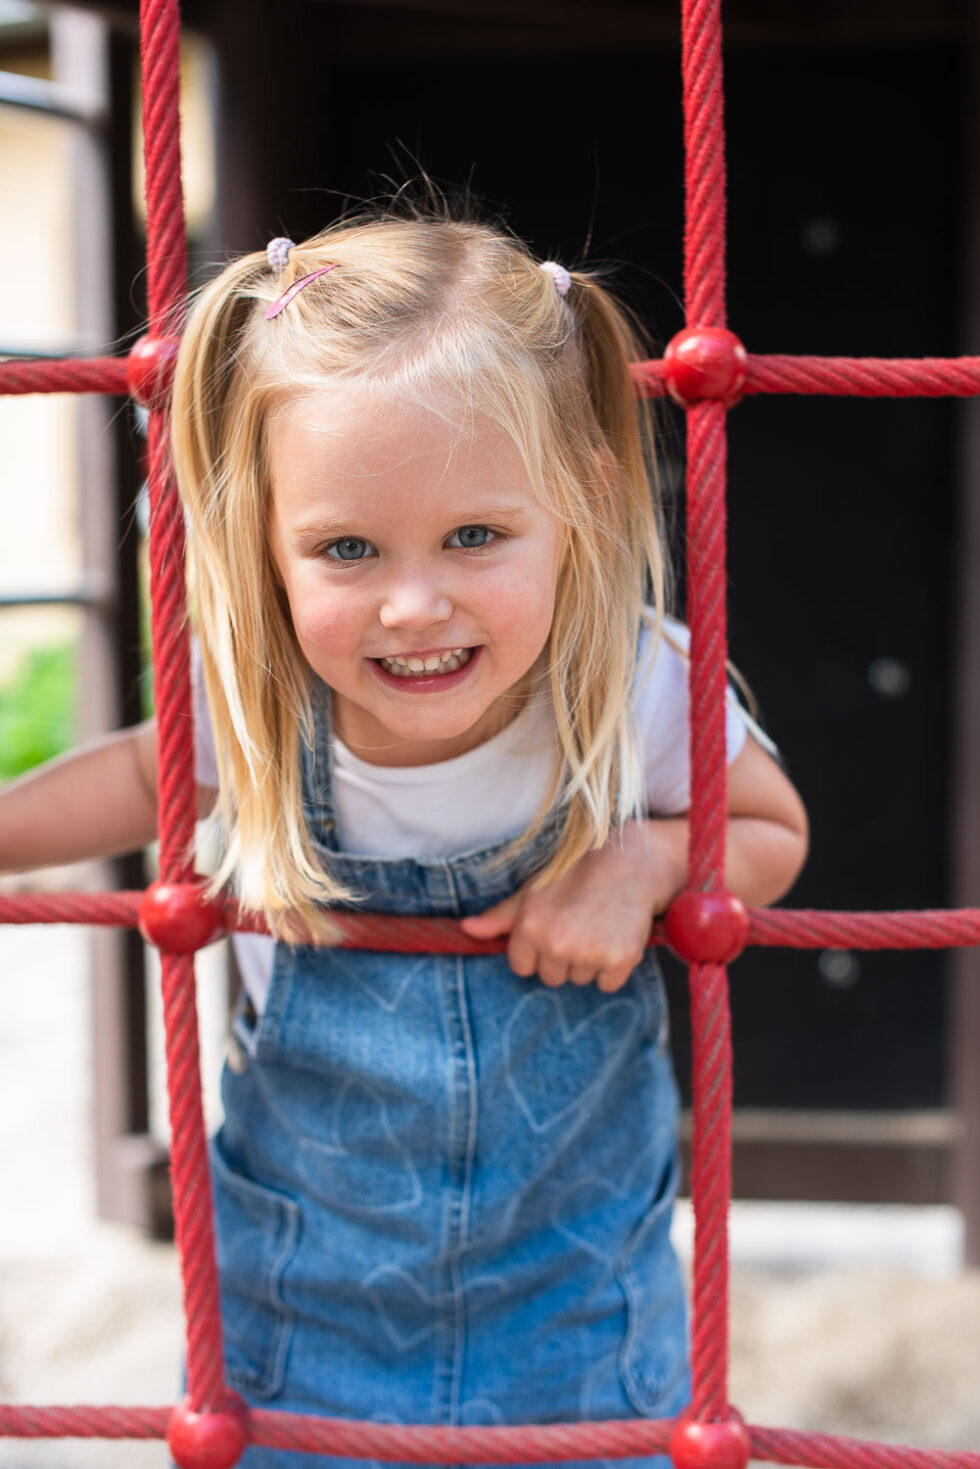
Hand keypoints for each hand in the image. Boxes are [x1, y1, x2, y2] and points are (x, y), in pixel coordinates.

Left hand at [459, 818, 687, 991]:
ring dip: (589, 962)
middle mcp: (556, 943)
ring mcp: (589, 953)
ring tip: (598, 926)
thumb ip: (499, 916)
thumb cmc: (575, 875)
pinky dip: (613, 967)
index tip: (554, 927)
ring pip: (579, 981)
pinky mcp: (620, 960)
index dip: (538, 949)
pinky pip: (608, 984)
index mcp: (530, 926)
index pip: (522, 967)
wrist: (630, 863)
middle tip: (579, 924)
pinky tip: (615, 936)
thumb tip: (466, 929)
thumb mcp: (532, 890)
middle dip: (563, 957)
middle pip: (551, 978)